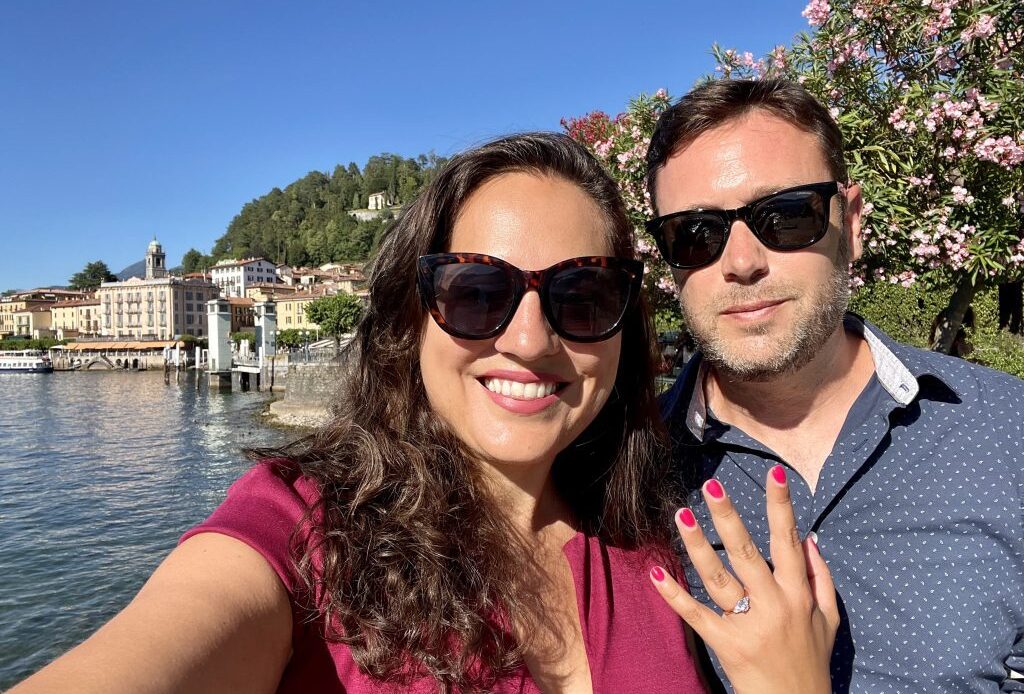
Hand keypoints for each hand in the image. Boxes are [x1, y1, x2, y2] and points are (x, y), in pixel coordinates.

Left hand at [649, 465, 838, 693]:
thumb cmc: (812, 660)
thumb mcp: (828, 620)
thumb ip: (821, 578)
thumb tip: (809, 538)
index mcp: (798, 595)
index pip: (787, 542)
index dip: (781, 507)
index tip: (774, 474)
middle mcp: (773, 605)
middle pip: (747, 553)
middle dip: (729, 517)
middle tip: (710, 486)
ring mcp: (746, 625)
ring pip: (718, 577)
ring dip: (697, 545)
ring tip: (681, 515)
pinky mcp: (724, 643)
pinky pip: (696, 614)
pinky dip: (675, 595)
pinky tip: (656, 573)